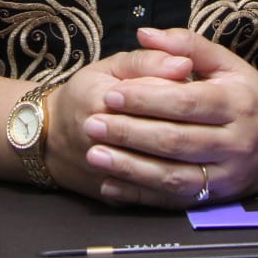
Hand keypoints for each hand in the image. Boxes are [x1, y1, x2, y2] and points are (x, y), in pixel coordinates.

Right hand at [39, 42, 193, 199]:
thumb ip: (148, 61)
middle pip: (164, 137)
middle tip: (208, 117)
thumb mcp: (111, 67)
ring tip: (202, 141)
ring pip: (161, 171)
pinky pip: (151, 196)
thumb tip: (185, 65)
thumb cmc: (85, 94)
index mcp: (100, 101)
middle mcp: (100, 142)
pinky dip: (176, 184)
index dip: (183, 92)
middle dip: (192, 126)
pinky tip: (190, 170)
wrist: (48, 138)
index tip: (197, 85)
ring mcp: (105, 173)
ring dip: (189, 158)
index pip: (157, 98)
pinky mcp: (112, 196)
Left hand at [80, 27, 257, 207]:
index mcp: (237, 103)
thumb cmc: (248, 94)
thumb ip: (186, 45)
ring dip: (130, 168)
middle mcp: (236, 142)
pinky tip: (112, 185)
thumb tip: (145, 33)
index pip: (185, 101)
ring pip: (174, 176)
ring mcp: (228, 175)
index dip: (146, 100)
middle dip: (130, 133)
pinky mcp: (218, 198)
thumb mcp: (227, 63)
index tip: (111, 94)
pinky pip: (175, 200)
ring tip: (95, 156)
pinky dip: (141, 195)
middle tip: (92, 125)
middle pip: (176, 141)